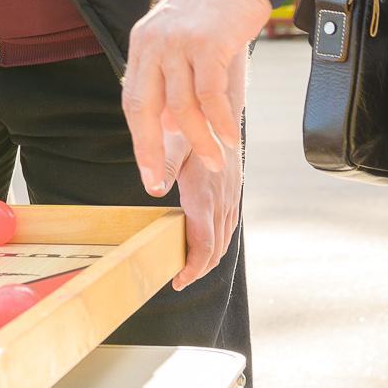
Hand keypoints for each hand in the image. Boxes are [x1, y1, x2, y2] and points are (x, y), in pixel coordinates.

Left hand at [123, 0, 267, 194]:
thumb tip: (171, 127)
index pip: (133, 102)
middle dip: (151, 151)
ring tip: (216, 164)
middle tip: (160, 184)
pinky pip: (211, 94)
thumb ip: (172, 78)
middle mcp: (153, 44)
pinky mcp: (207, 42)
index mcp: (142, 45)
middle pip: (145, 109)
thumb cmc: (216, 9)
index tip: (148, 174)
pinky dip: (220, 122)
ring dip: (199, 142)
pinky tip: (230, 138)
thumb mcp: (180, 39)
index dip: (140, 141)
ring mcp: (179, 42)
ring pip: (182, 107)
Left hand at [166, 128, 241, 290]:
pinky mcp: (233, 191)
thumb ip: (163, 166)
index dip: (193, 268)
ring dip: (208, 258)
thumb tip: (153, 189)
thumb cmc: (194, 123)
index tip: (178, 280)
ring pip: (225, 239)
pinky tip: (204, 244)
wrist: (222, 108)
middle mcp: (222, 199)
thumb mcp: (173, 140)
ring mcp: (231, 196)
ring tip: (187, 268)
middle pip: (216, 249)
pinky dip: (217, 242)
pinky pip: (228, 225)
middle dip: (199, 269)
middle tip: (178, 279)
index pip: (204, 243)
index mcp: (205, 193)